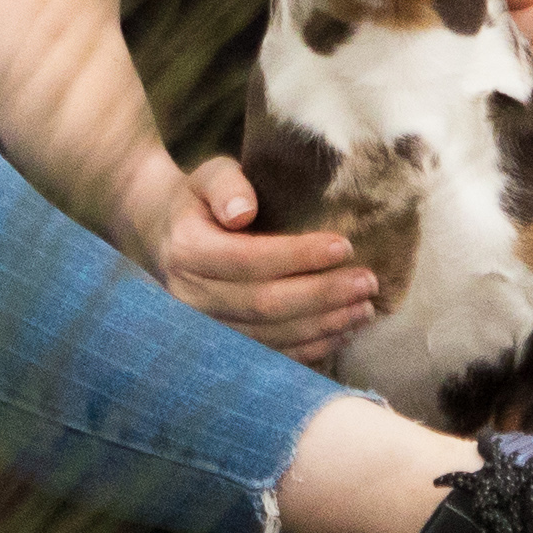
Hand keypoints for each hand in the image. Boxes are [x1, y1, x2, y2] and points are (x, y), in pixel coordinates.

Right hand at [144, 154, 375, 360]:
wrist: (166, 237)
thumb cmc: (200, 200)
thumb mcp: (209, 176)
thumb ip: (226, 184)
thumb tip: (244, 211)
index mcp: (188, 251)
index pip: (249, 260)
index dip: (299, 257)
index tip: (345, 246)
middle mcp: (191, 297)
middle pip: (264, 304)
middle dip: (322, 295)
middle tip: (367, 282)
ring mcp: (204, 329)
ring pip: (270, 336)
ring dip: (322, 326)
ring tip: (364, 309)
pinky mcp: (220, 347)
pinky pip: (268, 356)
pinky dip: (309, 350)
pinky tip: (342, 334)